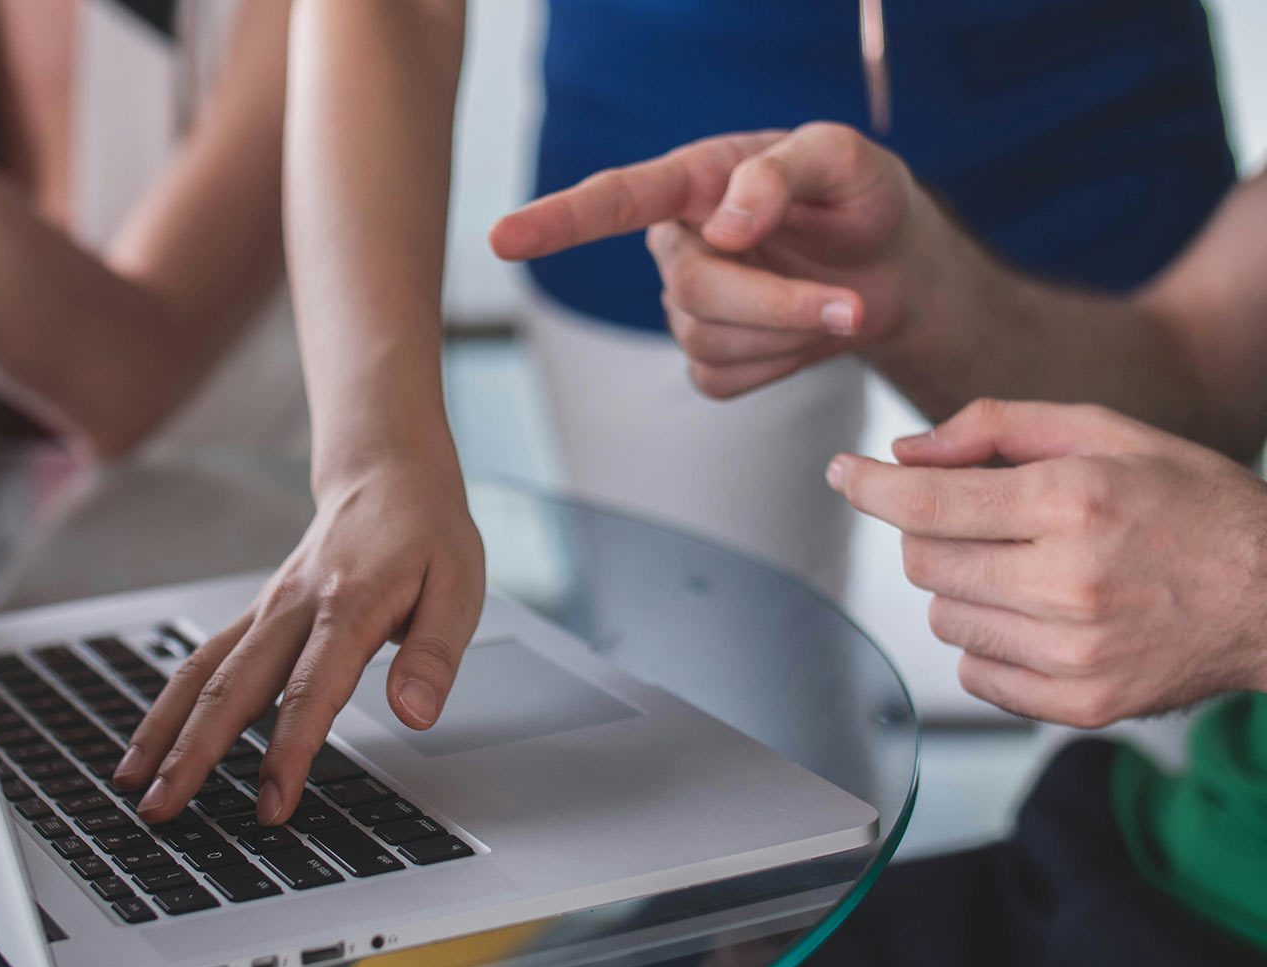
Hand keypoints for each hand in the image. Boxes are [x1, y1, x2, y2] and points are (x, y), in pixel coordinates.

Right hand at [114, 459, 485, 823]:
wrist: (387, 472)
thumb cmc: (426, 533)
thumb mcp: (459, 587)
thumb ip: (434, 654)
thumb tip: (415, 714)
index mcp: (349, 606)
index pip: (311, 691)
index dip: (289, 751)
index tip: (272, 804)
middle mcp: (294, 608)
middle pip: (233, 687)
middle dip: (193, 753)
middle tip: (163, 808)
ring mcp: (268, 610)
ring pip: (202, 672)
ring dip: (164, 730)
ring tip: (131, 783)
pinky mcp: (257, 614)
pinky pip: (204, 659)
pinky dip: (171, 703)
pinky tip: (150, 741)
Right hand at [491, 123, 931, 398]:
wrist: (892, 268)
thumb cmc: (859, 198)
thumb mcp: (843, 159)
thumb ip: (781, 174)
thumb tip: (724, 228)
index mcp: (695, 181)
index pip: (614, 200)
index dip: (556, 222)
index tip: (502, 239)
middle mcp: (678, 243)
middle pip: (692, 290)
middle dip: (775, 304)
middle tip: (850, 305)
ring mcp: (688, 305)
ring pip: (708, 341)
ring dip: (789, 332)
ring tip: (841, 304)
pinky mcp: (710, 358)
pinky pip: (723, 379)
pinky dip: (779, 366)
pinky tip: (802, 335)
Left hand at [827, 399, 1266, 726]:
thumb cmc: (1195, 506)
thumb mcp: (1108, 432)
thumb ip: (996, 427)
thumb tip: (905, 454)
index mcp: (1073, 504)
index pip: (926, 503)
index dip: (869, 487)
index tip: (843, 473)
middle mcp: (1068, 583)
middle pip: (924, 561)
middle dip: (934, 531)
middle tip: (986, 519)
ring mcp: (1073, 654)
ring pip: (943, 618)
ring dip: (963, 587)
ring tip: (1028, 568)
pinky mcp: (1079, 705)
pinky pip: (975, 674)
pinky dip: (989, 643)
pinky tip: (1040, 616)